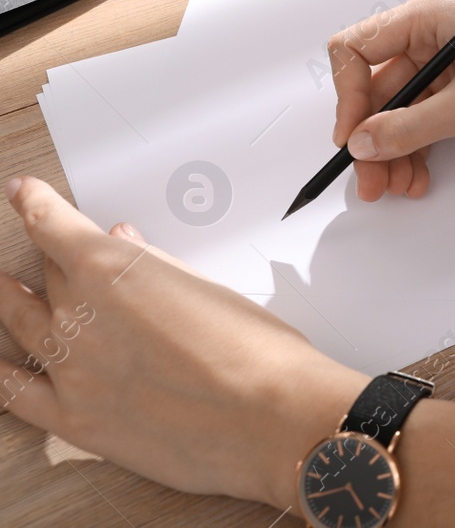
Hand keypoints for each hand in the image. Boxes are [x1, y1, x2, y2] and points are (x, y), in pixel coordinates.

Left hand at [0, 176, 366, 508]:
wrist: (269, 419)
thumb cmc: (255, 353)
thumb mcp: (207, 289)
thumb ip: (157, 267)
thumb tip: (130, 249)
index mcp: (110, 271)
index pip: (53, 225)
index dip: (34, 203)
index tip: (23, 193)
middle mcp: (79, 317)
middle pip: (48, 276)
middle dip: (51, 259)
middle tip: (52, 250)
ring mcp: (70, 371)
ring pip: (20, 324)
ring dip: (10, 302)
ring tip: (6, 289)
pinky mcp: (74, 420)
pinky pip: (15, 392)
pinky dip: (1, 372)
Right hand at [327, 0, 454, 201]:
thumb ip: (409, 127)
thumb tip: (361, 143)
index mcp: (431, 17)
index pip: (358, 48)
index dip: (348, 95)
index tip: (352, 137)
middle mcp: (434, 38)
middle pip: (375, 88)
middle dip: (370, 136)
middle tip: (368, 180)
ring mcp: (448, 68)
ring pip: (396, 113)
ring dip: (390, 152)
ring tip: (395, 187)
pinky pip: (420, 124)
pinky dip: (413, 152)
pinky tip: (416, 178)